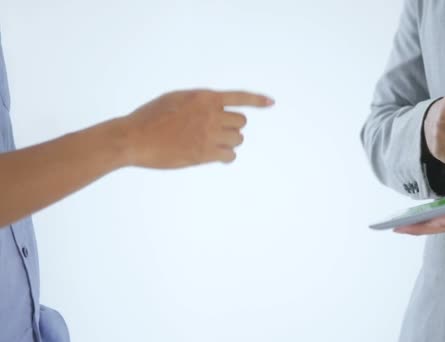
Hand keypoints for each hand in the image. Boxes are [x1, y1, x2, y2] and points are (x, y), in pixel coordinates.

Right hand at [120, 90, 273, 167]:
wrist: (134, 138)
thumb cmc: (150, 117)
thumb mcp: (176, 98)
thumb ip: (199, 102)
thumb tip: (216, 109)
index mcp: (204, 97)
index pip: (239, 97)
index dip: (257, 100)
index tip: (271, 102)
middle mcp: (210, 114)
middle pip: (240, 122)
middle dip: (232, 127)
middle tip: (216, 132)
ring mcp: (208, 134)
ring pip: (237, 139)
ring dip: (228, 142)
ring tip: (210, 143)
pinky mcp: (204, 153)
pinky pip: (229, 156)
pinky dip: (226, 157)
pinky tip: (215, 156)